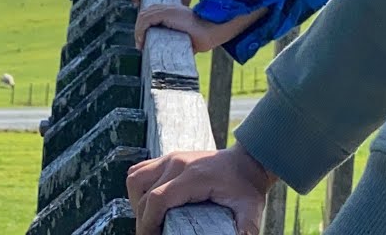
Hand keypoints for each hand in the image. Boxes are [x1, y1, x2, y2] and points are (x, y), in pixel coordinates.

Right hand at [126, 146, 275, 234]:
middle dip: (143, 221)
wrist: (247, 162)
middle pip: (143, 194)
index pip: (158, 199)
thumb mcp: (250, 209)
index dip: (148, 223)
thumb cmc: (247, 187)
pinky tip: (150, 204)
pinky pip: (140, 171)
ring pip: (135, 179)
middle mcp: (177, 163)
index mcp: (193, 176)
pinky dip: (139, 189)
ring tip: (149, 220)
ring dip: (137, 202)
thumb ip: (246, 227)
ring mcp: (170, 158)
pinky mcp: (167, 158)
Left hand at [135, 3, 227, 52]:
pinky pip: (146, 19)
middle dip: (139, 29)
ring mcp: (168, 9)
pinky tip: (141, 41)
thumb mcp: (188, 39)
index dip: (145, 26)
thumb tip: (173, 56)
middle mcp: (170, 8)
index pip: (153, 14)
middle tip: (140, 45)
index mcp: (174, 12)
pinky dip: (140, 30)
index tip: (144, 41)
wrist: (214, 29)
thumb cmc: (205, 36)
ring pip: (144, 16)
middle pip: (146, 14)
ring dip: (139, 31)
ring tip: (140, 45)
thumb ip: (178, 42)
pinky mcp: (167, 13)